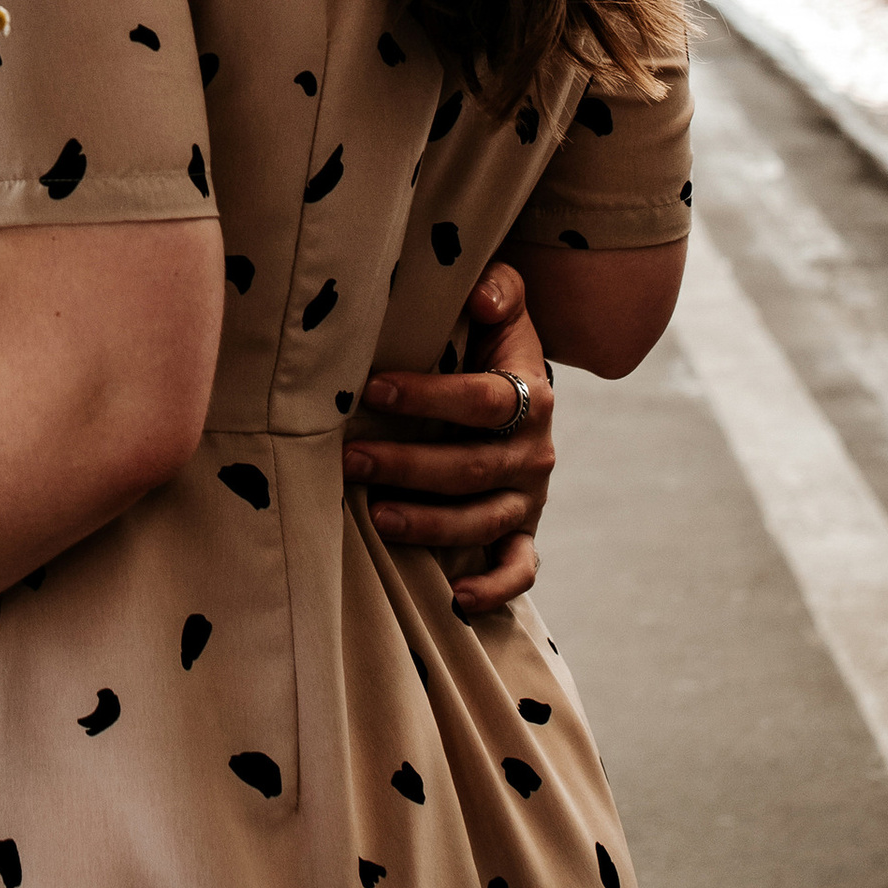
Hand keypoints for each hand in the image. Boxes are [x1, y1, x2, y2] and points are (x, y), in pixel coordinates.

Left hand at [342, 263, 554, 619]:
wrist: (520, 385)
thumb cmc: (491, 341)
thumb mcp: (502, 304)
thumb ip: (499, 290)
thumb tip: (482, 296)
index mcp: (531, 394)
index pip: (482, 401)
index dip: (429, 397)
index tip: (373, 390)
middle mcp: (535, 450)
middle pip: (474, 467)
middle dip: (410, 466)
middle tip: (352, 459)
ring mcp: (528, 495)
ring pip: (484, 520)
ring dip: (430, 523)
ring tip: (377, 517)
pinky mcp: (523, 529)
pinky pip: (519, 566)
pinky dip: (495, 587)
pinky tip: (459, 598)